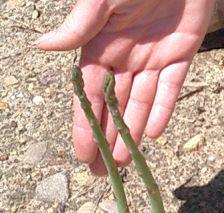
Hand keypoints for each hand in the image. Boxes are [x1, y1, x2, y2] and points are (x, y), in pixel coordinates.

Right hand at [37, 0, 214, 174]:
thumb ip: (79, 26)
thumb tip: (41, 48)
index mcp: (100, 47)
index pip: (88, 97)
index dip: (85, 127)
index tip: (82, 156)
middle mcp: (124, 58)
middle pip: (113, 108)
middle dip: (106, 140)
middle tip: (102, 175)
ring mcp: (153, 58)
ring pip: (140, 103)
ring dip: (133, 133)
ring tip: (125, 164)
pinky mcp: (182, 54)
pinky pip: (171, 88)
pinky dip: (163, 109)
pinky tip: (154, 133)